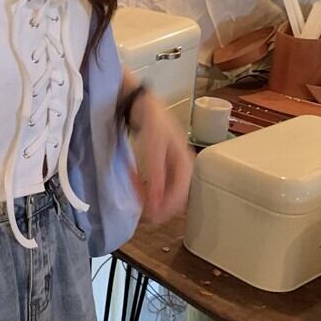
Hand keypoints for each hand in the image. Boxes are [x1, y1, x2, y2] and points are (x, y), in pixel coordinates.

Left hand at [128, 91, 194, 222]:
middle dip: (157, 204)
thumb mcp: (153, 148)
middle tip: (139, 208)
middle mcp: (183, 167)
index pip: (180, 195)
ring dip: (150, 196)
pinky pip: (157, 183)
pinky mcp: (164, 165)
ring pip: (165, 191)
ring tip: (134, 193)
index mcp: (186, 163)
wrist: (144, 104)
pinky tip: (135, 184)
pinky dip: (146, 187)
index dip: (166, 208)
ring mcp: (174, 167)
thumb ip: (155, 175)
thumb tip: (156, 203)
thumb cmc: (152, 122)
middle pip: (174, 196)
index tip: (150, 216)